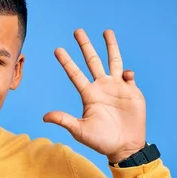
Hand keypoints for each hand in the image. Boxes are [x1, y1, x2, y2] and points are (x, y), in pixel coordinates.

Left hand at [43, 29, 145, 162]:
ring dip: (110, 46)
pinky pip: (128, 76)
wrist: (124, 147)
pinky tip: (127, 76)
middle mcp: (101, 87)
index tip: (57, 49)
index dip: (66, 62)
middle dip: (85, 46)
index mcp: (88, 94)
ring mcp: (117, 88)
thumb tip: (44, 117)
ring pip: (113, 61)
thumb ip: (64, 120)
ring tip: (106, 31)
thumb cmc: (101, 141)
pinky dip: (128, 72)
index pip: (75, 74)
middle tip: (77, 31)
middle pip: (92, 61)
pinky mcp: (132, 91)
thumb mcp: (80, 131)